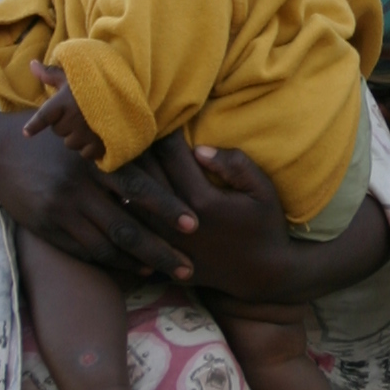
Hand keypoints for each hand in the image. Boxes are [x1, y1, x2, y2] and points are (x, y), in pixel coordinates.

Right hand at [0, 115, 195, 285]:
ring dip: (141, 262)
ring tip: (169, 272)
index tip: (193, 224)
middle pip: (127, 226)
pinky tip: (137, 269)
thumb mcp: (83, 132)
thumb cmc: (52, 138)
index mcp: (92, 160)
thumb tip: (170, 148)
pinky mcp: (47, 230)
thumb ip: (120, 144)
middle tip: (190, 266)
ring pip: (108, 246)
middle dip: (161, 250)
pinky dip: (115, 264)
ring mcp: (60, 212)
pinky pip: (86, 253)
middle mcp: (77, 187)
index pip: (137, 188)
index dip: (167, 207)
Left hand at [22, 69, 103, 159]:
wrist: (126, 93)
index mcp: (64, 102)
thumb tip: (31, 64)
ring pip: (71, 143)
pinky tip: (97, 134)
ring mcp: (86, 134)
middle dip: (65, 123)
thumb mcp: (72, 76)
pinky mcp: (100, 144)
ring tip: (89, 123)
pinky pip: (85, 153)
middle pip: (58, 131)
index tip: (26, 133)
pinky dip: (90, 147)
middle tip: (79, 112)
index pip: (44, 117)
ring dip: (77, 136)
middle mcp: (73, 119)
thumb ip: (50, 74)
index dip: (34, 125)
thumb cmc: (95, 83)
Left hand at [136, 141, 298, 302]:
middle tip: (132, 129)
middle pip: (145, 175)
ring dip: (127, 178)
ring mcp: (167, 244)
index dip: (162, 130)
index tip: (158, 114)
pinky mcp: (162, 259)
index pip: (170, 154)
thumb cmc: (266, 226)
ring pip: (132, 202)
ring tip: (123, 157)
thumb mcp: (263, 190)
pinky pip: (135, 230)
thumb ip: (235, 165)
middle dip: (137, 149)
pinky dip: (127, 210)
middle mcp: (178, 221)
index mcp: (202, 200)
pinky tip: (123, 194)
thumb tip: (198, 148)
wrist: (264, 276)